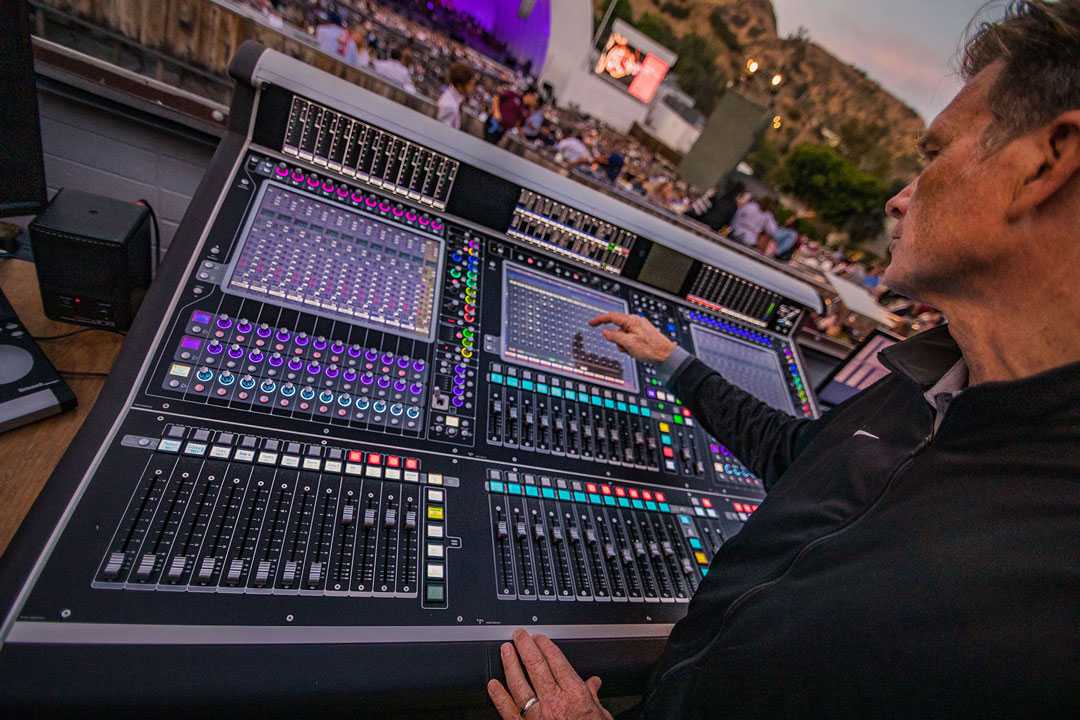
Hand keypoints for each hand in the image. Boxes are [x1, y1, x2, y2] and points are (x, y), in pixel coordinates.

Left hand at [487, 629, 611, 719]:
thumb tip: (594, 683)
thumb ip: (594, 698)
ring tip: (506, 650)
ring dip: (511, 665)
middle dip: (526, 647)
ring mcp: (537, 717)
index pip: (557, 662)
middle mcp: (554, 703)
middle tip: (519, 635)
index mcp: (575, 697)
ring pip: (519, 684)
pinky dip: (499, 697)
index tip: (540, 638)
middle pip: (536, 667)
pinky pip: (508, 711)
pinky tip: (493, 685)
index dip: (547, 646)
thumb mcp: (601, 717)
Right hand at [589, 312, 675, 363]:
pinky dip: (629, 346)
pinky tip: (636, 352)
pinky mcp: (642, 335)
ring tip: (633, 351)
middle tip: (624, 348)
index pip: (612, 317)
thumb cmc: (651, 348)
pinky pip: (629, 339)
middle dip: (617, 340)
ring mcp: (639, 328)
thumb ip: (615, 336)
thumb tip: (605, 333)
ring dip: (623, 345)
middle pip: (617, 328)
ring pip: (622, 336)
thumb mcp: (628, 343)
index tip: (591, 323)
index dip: (600, 320)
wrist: (666, 356)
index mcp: (632, 320)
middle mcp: (636, 322)